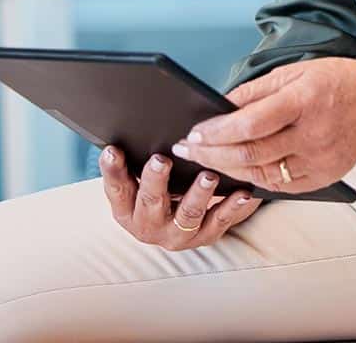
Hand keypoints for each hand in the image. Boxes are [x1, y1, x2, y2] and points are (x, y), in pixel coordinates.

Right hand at [99, 146, 261, 250]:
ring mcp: (177, 233)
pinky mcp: (205, 235)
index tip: (113, 150)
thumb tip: (138, 120)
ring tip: (208, 176)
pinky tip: (243, 191)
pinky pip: (220, 221)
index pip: (117, 189)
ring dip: (198, 195)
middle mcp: (148, 225)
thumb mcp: (143, 175)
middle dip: (154, 181)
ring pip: (187, 216)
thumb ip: (139, 155)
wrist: (180, 222)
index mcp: (127, 208)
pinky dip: (232, 206)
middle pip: (149, 203)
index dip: (112, 171)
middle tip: (161, 160)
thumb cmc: (159, 187)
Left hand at [171, 57, 355, 194]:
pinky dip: (252, 179)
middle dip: (212, 154)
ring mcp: (319, 161)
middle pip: (251, 153)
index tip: (193, 134)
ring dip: (226, 170)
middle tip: (186, 152)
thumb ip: (256, 91)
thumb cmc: (335, 81)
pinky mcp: (322, 179)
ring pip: (261, 175)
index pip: (251, 123)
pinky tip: (234, 171)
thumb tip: (219, 107)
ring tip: (203, 162)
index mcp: (304, 100)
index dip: (217, 132)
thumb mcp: (295, 71)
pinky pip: (279, 186)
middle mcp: (313, 134)